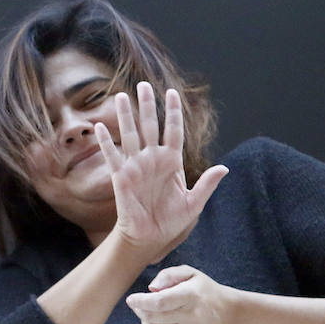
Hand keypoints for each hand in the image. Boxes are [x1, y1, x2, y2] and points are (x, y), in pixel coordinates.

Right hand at [96, 83, 227, 261]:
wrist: (150, 238)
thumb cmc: (171, 222)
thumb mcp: (194, 203)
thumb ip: (207, 184)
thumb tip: (224, 168)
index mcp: (172, 162)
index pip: (173, 130)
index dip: (172, 112)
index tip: (172, 92)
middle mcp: (153, 159)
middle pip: (150, 126)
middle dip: (147, 105)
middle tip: (143, 85)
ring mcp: (136, 166)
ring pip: (131, 135)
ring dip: (126, 116)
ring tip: (122, 96)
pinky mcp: (121, 177)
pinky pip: (113, 156)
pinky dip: (107, 142)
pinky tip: (100, 127)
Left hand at [126, 265, 233, 323]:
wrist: (225, 313)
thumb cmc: (203, 291)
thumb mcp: (190, 273)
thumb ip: (169, 275)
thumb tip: (151, 288)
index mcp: (192, 296)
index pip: (160, 302)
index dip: (142, 301)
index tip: (131, 299)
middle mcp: (192, 317)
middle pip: (154, 318)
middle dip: (140, 311)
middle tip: (138, 305)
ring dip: (145, 322)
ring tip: (149, 314)